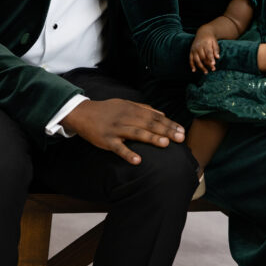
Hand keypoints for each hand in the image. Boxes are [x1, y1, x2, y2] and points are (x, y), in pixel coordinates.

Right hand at [60, 99, 185, 164]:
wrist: (83, 113)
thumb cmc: (107, 110)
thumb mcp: (125, 104)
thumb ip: (144, 108)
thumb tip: (162, 113)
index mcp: (132, 109)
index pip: (155, 116)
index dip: (169, 123)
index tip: (182, 130)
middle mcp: (126, 118)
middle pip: (149, 124)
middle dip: (166, 130)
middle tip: (180, 138)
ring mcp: (116, 129)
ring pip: (136, 133)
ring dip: (151, 138)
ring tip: (165, 144)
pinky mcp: (106, 140)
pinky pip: (118, 148)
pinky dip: (128, 154)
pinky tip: (138, 161)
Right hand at [190, 26, 219, 72]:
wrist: (203, 32)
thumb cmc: (210, 39)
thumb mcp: (214, 42)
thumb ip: (216, 49)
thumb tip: (217, 57)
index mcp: (205, 44)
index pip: (208, 52)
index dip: (211, 58)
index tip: (213, 64)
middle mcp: (198, 47)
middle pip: (203, 57)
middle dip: (208, 64)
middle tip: (213, 69)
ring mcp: (194, 49)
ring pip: (197, 60)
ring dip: (201, 67)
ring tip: (206, 72)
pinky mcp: (191, 51)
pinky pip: (190, 59)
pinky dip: (191, 65)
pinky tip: (194, 70)